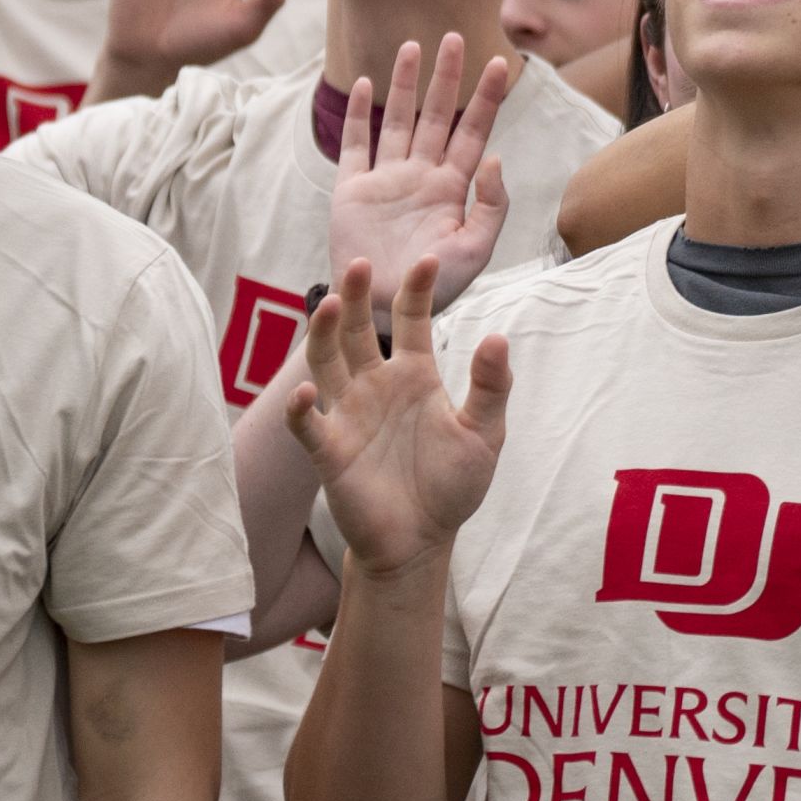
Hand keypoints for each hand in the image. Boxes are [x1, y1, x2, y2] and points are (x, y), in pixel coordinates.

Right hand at [286, 260, 508, 576]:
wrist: (421, 541)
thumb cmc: (452, 486)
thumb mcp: (484, 434)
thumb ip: (492, 387)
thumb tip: (498, 337)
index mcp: (415, 376)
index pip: (412, 321)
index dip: (417, 291)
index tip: (429, 259)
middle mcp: (376, 386)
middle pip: (358, 331)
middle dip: (358, 298)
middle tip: (360, 264)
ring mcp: (349, 415)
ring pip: (327, 363)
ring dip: (324, 334)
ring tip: (331, 305)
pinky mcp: (329, 451)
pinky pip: (308, 423)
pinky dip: (302, 408)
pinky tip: (308, 391)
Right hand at [327, 36, 516, 317]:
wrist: (385, 309)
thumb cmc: (437, 286)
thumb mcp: (476, 250)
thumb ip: (491, 205)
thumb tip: (495, 158)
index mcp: (453, 188)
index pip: (474, 132)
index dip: (486, 99)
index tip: (498, 63)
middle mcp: (421, 175)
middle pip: (437, 115)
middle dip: (447, 77)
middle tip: (455, 36)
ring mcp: (386, 179)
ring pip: (398, 120)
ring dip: (405, 84)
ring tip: (412, 46)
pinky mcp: (352, 190)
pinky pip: (355, 145)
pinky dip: (358, 115)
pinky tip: (363, 85)